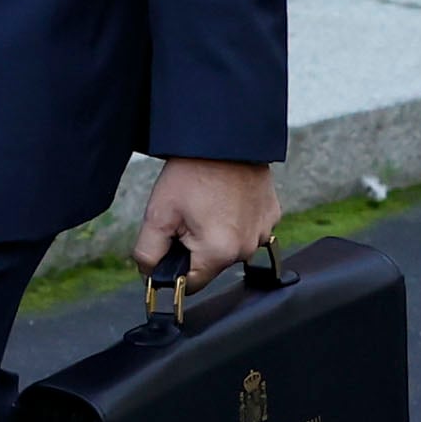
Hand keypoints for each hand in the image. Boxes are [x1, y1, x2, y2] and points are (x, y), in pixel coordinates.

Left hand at [135, 156, 282, 290]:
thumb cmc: (191, 173)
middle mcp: (248, 247)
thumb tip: (149, 276)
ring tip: (206, 204)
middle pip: (212, 265)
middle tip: (186, 216)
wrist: (222, 137)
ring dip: (217, 235)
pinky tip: (224, 198)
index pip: (192, 283)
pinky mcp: (272, 214)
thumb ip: (148, 254)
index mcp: (219, 253)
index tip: (170, 247)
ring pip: (231, 248)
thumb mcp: (158, 215)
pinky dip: (236, 220)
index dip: (175, 270)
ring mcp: (264, 230)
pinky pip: (249, 229)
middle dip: (195, 248)